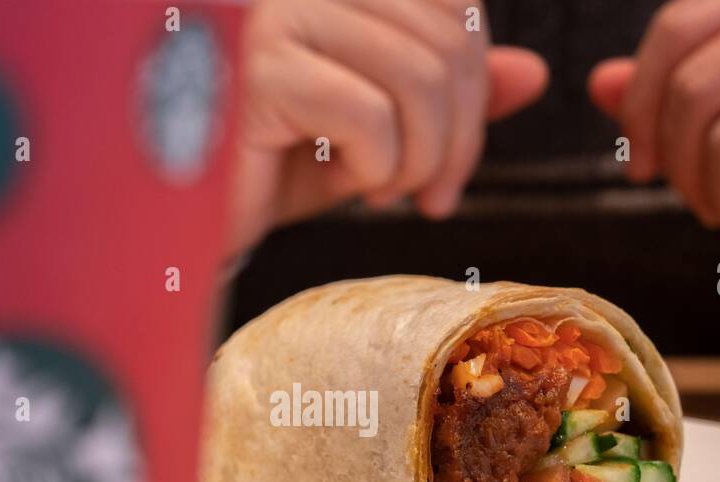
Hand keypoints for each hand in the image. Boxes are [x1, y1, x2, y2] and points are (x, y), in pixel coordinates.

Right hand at [228, 0, 548, 256]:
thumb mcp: (378, 133)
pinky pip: (369, 115)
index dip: (478, 84)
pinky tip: (345, 185)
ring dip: (420, 160)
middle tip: (432, 196)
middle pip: (448, 43)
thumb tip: (532, 73)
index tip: (450, 160)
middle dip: (459, 139)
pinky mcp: (257, 68)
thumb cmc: (269, 172)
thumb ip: (449, 98)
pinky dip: (377, 167)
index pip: (454, 4)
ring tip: (383, 192)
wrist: (187, 221)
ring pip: (419, 79)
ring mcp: (277, 15)